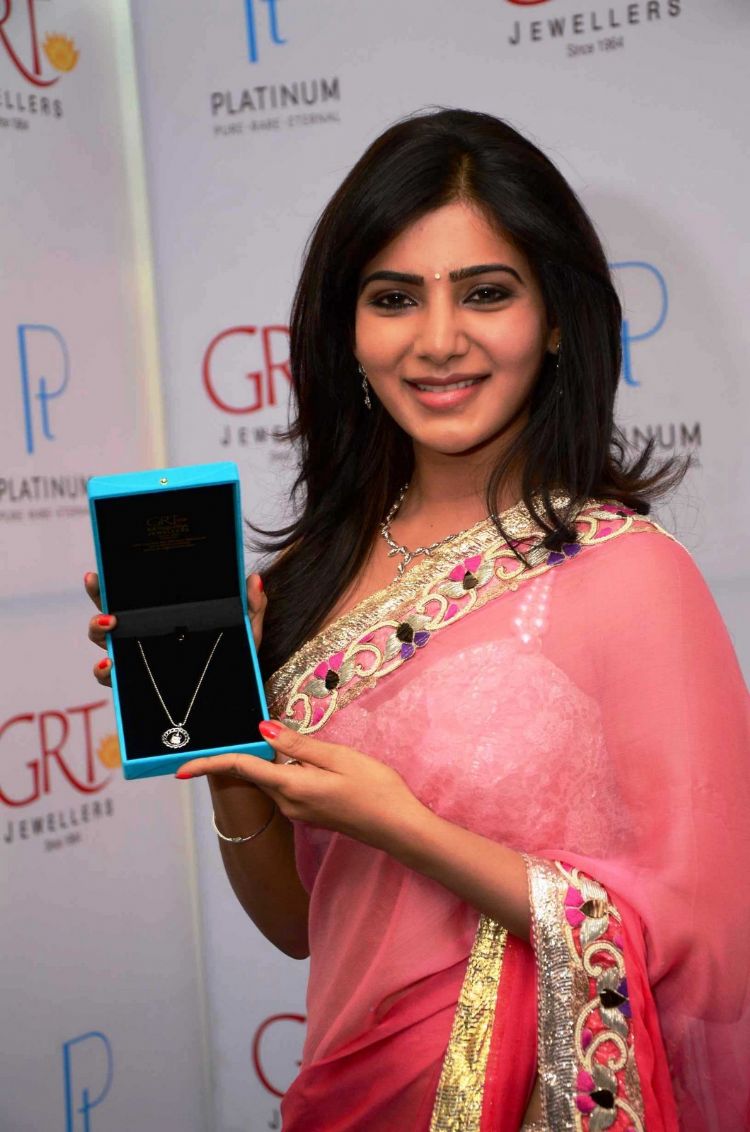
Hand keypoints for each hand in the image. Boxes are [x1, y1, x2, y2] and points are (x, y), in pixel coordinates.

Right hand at [84, 570, 266, 687]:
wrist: (232, 697)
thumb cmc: (234, 658)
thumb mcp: (246, 631)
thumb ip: (251, 606)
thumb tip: (254, 579)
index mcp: (164, 616)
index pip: (133, 594)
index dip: (111, 582)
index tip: (99, 571)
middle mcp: (143, 634)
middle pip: (110, 612)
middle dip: (98, 598)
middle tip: (99, 586)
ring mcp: (136, 659)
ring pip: (103, 641)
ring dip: (98, 630)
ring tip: (109, 624)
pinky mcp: (136, 685)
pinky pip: (110, 679)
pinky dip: (103, 671)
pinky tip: (109, 665)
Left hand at [176, 722, 427, 853]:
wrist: (398, 827)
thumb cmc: (375, 788)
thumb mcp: (338, 757)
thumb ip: (299, 745)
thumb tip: (262, 731)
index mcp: (290, 786)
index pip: (241, 769)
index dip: (208, 765)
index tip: (179, 767)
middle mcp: (286, 802)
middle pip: (255, 771)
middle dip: (250, 752)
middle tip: (261, 729)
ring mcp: (296, 811)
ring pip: (273, 777)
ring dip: (276, 759)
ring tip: (304, 746)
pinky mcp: (307, 812)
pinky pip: (287, 784)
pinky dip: (289, 769)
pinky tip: (315, 761)